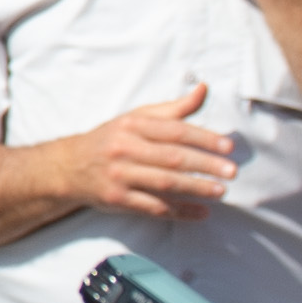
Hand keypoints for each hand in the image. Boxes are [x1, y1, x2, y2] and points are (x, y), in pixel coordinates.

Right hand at [47, 85, 238, 221]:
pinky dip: (179, 212)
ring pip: (164, 184)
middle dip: (205, 165)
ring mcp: (120, 176)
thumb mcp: (137, 118)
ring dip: (195, 189)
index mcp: (132, 126)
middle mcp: (125, 149)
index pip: (174, 131)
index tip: (228, 147)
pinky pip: (153, 208)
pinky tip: (201, 212)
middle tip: (231, 171)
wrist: (70, 166)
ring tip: (221, 191)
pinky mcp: (118, 200)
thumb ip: (173, 108)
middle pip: (172, 158)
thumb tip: (204, 89)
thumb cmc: (112, 139)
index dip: (203, 138)